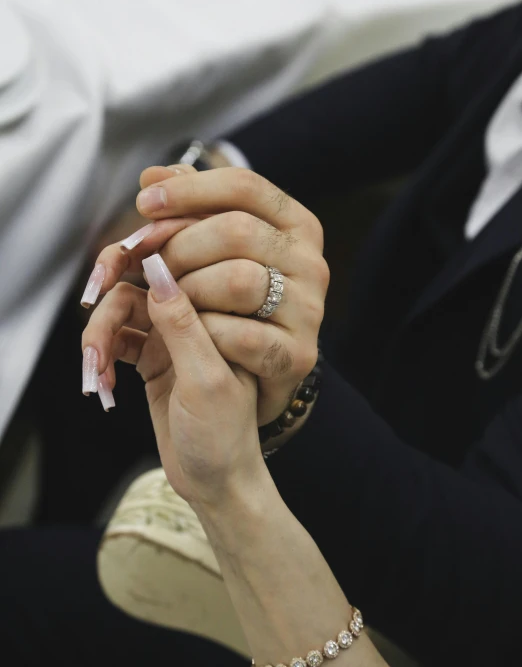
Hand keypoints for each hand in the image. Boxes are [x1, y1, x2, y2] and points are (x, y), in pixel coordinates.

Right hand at [82, 253, 263, 506]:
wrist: (218, 482)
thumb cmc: (225, 436)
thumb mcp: (205, 380)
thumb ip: (182, 325)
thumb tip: (158, 270)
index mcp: (216, 313)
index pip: (172, 270)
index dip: (134, 264)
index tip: (105, 275)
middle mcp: (194, 318)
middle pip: (136, 289)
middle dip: (106, 312)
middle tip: (91, 347)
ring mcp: (171, 338)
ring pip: (121, 317)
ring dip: (100, 342)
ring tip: (96, 377)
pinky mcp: (153, 360)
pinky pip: (117, 344)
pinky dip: (104, 361)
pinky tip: (104, 386)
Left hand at [86, 164, 328, 426]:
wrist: (248, 384)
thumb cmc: (225, 307)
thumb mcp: (209, 252)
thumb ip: (188, 211)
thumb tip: (155, 175)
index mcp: (296, 225)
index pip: (245, 186)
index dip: (189, 190)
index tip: (144, 202)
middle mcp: (312, 263)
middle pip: (237, 231)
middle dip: (178, 244)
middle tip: (144, 260)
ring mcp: (310, 311)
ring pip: (239, 280)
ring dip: (188, 290)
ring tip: (166, 299)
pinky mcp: (298, 356)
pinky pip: (240, 335)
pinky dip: (203, 332)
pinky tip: (189, 332)